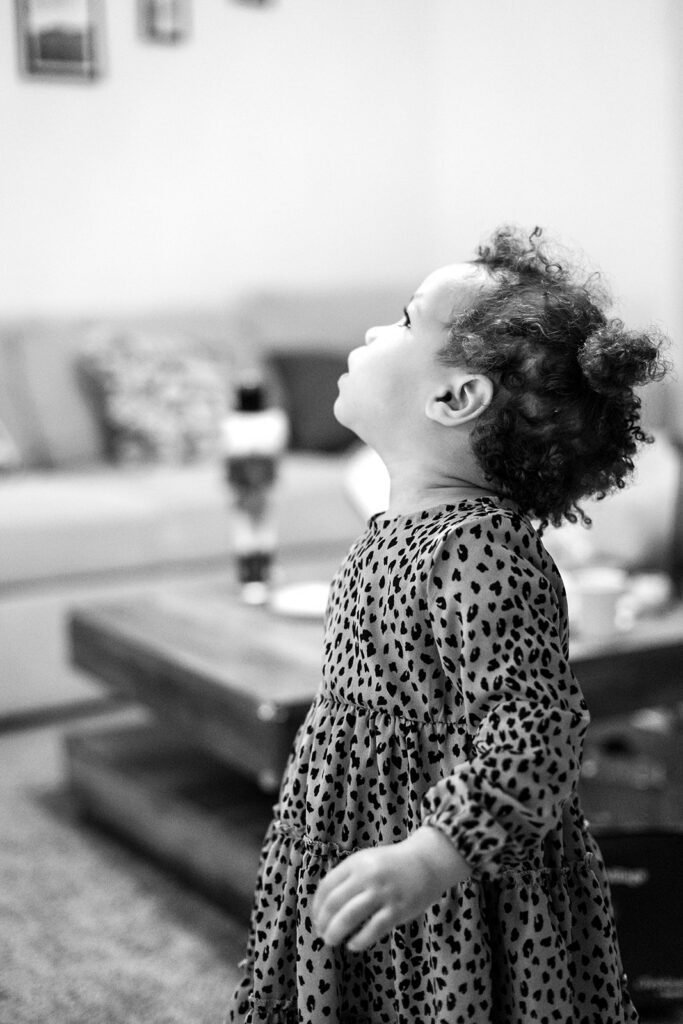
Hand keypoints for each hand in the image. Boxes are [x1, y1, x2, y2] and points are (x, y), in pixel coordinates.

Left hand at [311, 826, 470, 951]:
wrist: (426, 862)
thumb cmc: (391, 865)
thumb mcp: (366, 861)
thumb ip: (348, 878)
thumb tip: (324, 905)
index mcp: (356, 862)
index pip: (327, 885)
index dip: (317, 905)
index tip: (315, 917)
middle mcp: (367, 876)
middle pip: (334, 903)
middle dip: (323, 922)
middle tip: (321, 933)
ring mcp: (382, 893)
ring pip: (349, 917)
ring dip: (335, 932)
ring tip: (331, 941)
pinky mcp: (397, 909)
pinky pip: (373, 929)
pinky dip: (359, 940)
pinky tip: (353, 945)